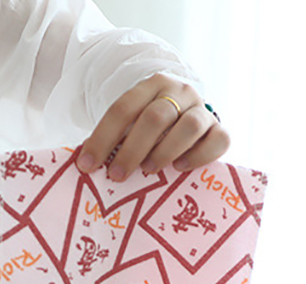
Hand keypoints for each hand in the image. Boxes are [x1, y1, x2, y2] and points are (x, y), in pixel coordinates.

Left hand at [76, 73, 229, 180]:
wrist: (184, 115)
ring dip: (165, 151)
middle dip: (132, 149)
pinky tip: (180, 168)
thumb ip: (113, 140)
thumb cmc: (147, 128)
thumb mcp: (128, 125)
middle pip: (156, 118)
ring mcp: (202, 109)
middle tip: (116, 175)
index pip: (123, 109)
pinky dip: (200, 156)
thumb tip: (86, 167)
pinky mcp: (218, 129)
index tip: (86, 166)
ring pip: (189, 126)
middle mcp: (179, 92)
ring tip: (148, 170)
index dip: (102, 139)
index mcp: (150, 86)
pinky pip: (219, 140)